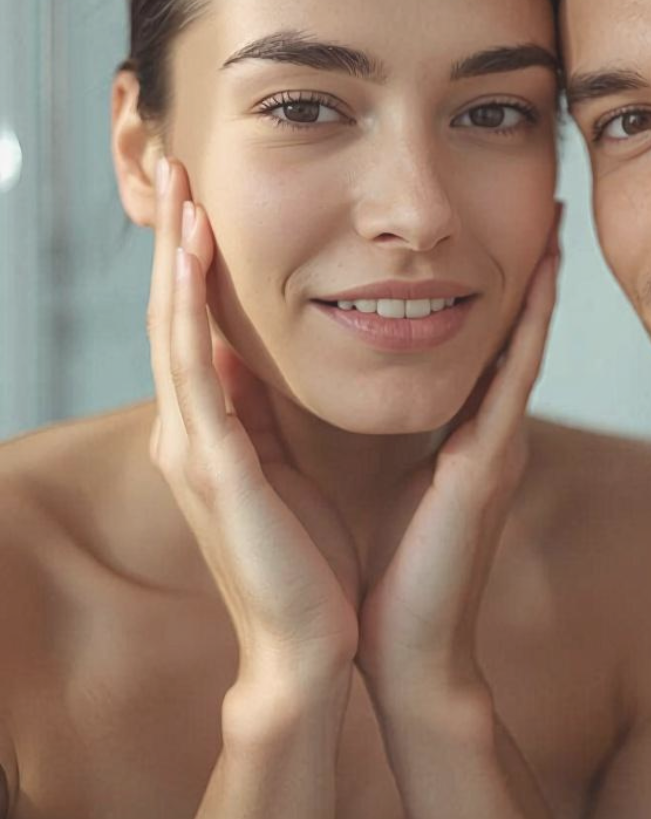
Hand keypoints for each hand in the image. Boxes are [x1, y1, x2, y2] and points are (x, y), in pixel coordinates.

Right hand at [148, 159, 359, 690]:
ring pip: (172, 330)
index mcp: (216, 433)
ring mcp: (194, 449)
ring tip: (179, 190)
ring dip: (175, 256)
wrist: (310, 648)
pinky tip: (193, 256)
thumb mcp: (288, 473)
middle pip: (173, 316)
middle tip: (178, 170)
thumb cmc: (309, 564)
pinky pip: (194, 370)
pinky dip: (188, 309)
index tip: (204, 202)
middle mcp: (192, 433)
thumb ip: (267, 420)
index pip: (196, 330)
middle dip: (176, 242)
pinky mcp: (214, 467)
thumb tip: (266, 364)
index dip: (195, 265)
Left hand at [356, 223, 559, 711]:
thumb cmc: (382, 575)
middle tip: (541, 200)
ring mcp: (498, 444)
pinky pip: (514, 377)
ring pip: (523, 342)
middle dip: (529, 267)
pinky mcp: (490, 462)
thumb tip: (331, 364)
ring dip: (538, 278)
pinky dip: (531, 324)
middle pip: (514, 331)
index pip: (484, 346)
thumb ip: (372, 427)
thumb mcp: (370, 480)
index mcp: (462, 435)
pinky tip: (540, 275)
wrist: (403, 653)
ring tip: (550, 215)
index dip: (497, 288)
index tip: (497, 229)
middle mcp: (490, 431)